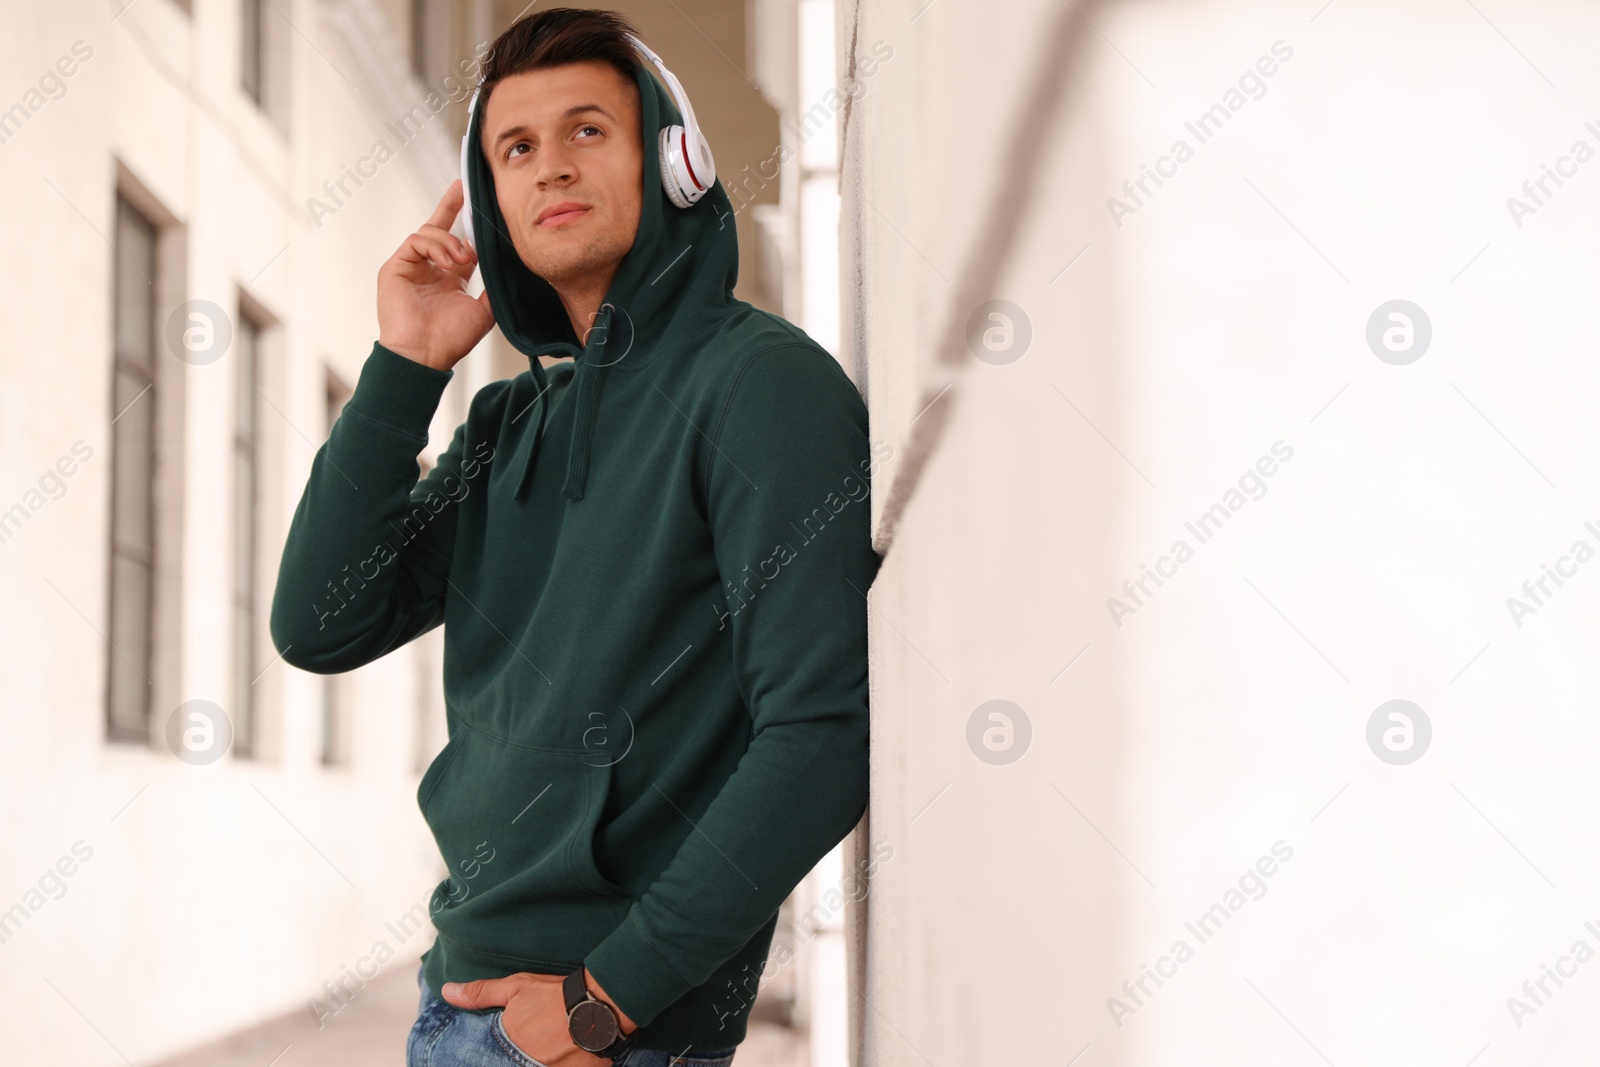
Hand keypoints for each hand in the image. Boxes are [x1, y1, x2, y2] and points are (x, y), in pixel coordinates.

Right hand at [377, 179, 493, 371]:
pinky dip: (434, 246)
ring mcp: (411, 267)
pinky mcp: (395, 267)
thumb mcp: (483, 310)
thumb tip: (509, 267)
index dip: (469, 226)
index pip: (459, 244)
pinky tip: (448, 262)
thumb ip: (493, 287)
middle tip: (464, 188)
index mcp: (449, 278)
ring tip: (462, 260)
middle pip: (438, 228)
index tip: (481, 207)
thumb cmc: (451, 339)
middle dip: (450, 205)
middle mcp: (429, 269)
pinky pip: (415, 240)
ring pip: (428, 232)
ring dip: (449, 241)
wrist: (425, 355)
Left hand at [441, 968, 637, 1066]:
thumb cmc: (555, 997)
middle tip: (533, 1044)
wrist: (600, 1007)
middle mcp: (524, 1064)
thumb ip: (481, 993)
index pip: (489, 1059)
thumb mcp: (516, 988)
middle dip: (520, 1057)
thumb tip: (447, 992)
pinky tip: (560, 1059)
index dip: (495, 1055)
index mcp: (508, 1045)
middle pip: (512, 1063)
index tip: (509, 1045)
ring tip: (545, 1050)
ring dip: (538, 1061)